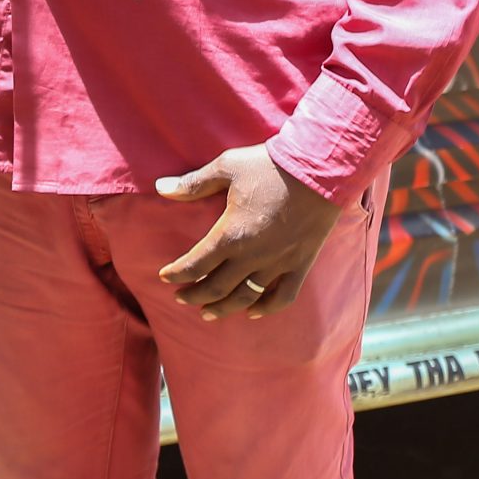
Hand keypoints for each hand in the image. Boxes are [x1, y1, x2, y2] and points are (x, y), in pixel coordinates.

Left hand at [156, 149, 341, 319]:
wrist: (318, 169)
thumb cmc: (269, 166)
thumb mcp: (227, 167)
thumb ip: (193, 183)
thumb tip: (160, 188)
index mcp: (230, 234)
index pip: (195, 264)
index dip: (178, 274)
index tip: (165, 277)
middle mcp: (252, 255)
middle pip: (217, 287)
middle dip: (194, 295)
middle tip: (180, 298)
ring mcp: (278, 263)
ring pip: (245, 297)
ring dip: (223, 308)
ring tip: (207, 313)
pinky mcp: (300, 264)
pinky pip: (283, 297)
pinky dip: (266, 309)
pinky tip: (252, 312)